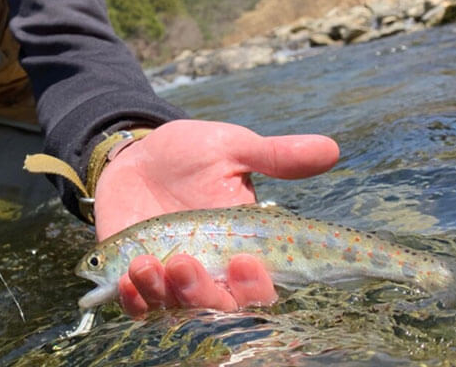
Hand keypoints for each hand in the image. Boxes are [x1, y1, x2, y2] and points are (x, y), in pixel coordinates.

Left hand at [93, 119, 338, 316]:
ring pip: (174, 307)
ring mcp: (169, 280)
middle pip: (216, 306)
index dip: (254, 285)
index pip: (258, 287)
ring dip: (161, 293)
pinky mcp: (133, 279)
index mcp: (242, 250)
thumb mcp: (231, 148)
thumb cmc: (191, 153)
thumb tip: (330, 149)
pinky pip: (136, 304)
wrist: (138, 154)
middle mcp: (210, 273)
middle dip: (202, 293)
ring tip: (146, 264)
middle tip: (185, 263)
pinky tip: (126, 280)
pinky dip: (132, 299)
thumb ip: (274, 155)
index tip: (243, 262)